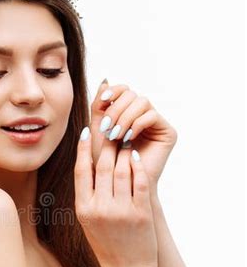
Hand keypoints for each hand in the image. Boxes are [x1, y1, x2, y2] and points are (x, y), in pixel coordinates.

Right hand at [74, 124, 157, 266]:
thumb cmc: (107, 245)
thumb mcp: (88, 221)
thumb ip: (88, 195)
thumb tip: (87, 165)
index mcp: (83, 209)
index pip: (81, 170)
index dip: (83, 148)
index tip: (86, 130)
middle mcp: (100, 208)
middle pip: (102, 166)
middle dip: (106, 144)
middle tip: (111, 130)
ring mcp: (121, 211)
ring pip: (121, 170)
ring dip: (123, 151)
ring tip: (125, 139)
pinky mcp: (141, 213)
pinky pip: (140, 182)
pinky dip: (138, 166)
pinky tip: (136, 156)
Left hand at [89, 80, 177, 194]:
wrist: (119, 186)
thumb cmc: (106, 161)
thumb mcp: (99, 130)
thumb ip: (100, 106)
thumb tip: (105, 80)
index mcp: (127, 112)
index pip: (123, 90)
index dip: (113, 92)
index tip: (102, 101)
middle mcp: (143, 114)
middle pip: (131, 94)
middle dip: (116, 109)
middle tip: (107, 128)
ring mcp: (156, 123)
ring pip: (141, 102)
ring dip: (125, 117)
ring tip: (115, 136)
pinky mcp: (167, 132)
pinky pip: (152, 115)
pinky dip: (137, 124)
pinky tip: (128, 138)